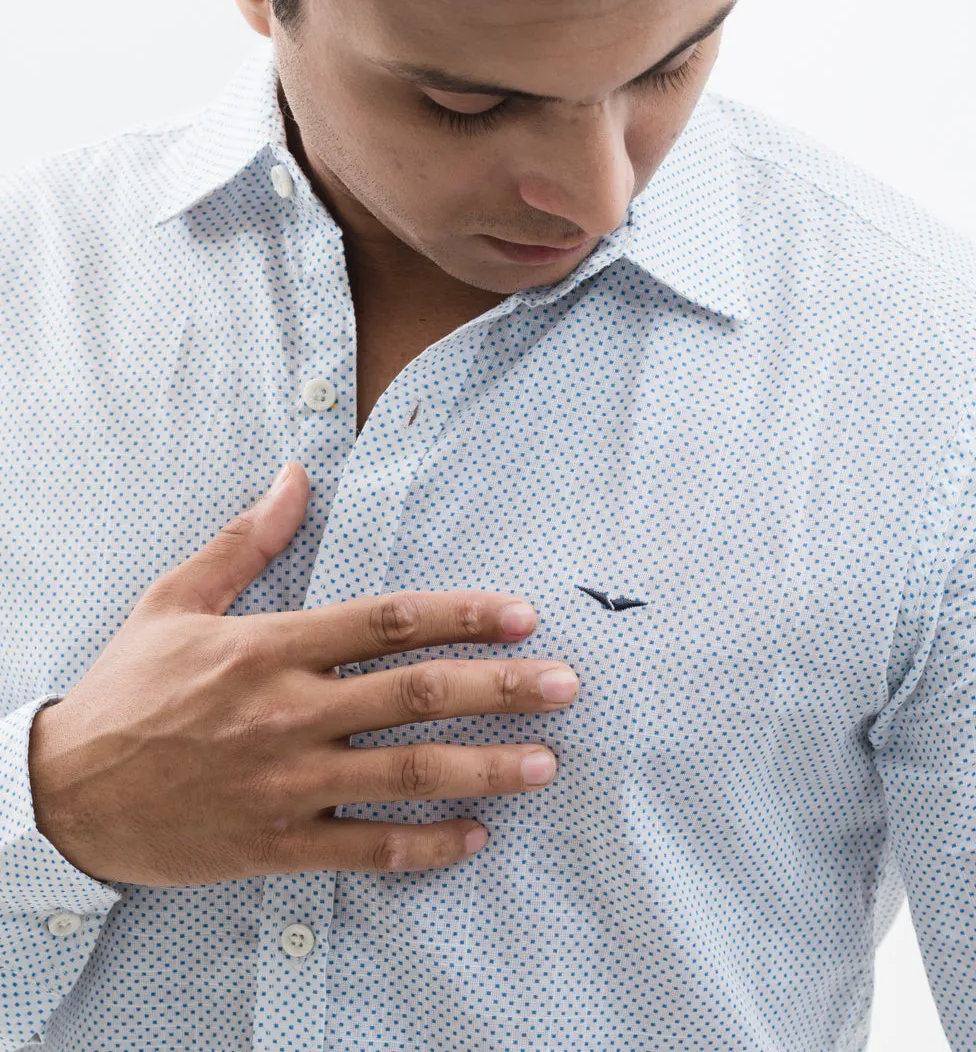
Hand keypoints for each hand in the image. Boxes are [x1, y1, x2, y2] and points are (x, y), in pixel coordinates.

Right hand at [27, 462, 577, 886]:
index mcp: (271, 648)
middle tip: (564, 686)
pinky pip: (365, 850)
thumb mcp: (174, 601)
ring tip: (544, 763)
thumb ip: (244, 542)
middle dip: (500, 688)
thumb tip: (294, 475)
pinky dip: (424, 847)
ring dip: (483, 768)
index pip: (389, 622)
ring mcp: (286, 782)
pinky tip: (474, 838)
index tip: (522, 615)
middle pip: (417, 694)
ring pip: (405, 774)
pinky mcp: (275, 843)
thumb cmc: (126, 691)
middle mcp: (289, 713)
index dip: (464, 615)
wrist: (61, 795)